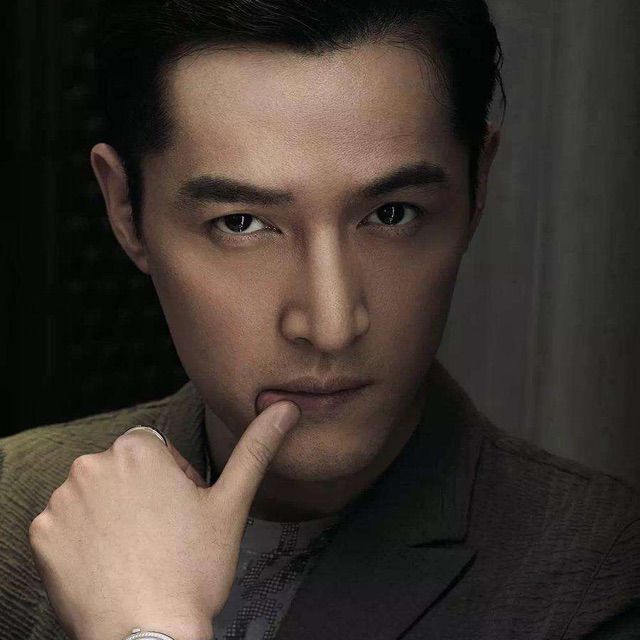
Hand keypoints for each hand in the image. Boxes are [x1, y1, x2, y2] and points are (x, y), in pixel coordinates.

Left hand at [27, 400, 300, 639]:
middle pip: (121, 471)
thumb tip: (285, 409)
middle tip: (162, 535)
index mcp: (138, 450)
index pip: (153, 451)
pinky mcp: (42, 535)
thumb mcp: (231, 504)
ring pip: (94, 496)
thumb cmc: (193, 569)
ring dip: (110, 515)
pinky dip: (80, 541)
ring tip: (135, 552)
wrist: (149, 633)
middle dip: (140, 495)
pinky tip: (106, 564)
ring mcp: (63, 501)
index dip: (171, 481)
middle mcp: (92, 465)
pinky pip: (63, 526)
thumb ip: (256, 449)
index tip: (180, 513)